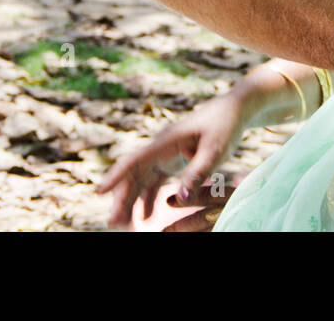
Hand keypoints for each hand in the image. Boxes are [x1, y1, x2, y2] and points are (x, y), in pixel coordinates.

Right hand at [97, 89, 249, 229]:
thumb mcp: (215, 150)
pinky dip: (148, 198)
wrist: (235, 110)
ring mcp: (165, 153)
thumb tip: (182, 200)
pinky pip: (154, 181)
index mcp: (166, 141)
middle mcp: (160, 147)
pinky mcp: (173, 159)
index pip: (135, 160)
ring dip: (131, 200)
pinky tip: (145, 216)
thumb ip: (198, 173)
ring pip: (141, 179)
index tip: (99, 192)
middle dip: (122, 198)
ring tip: (124, 224)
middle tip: (114, 223)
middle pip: (133, 174)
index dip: (116, 175)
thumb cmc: (225, 126)